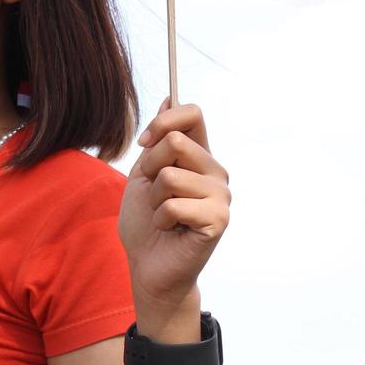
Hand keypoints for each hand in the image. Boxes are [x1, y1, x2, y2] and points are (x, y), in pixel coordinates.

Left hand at [118, 96, 230, 310]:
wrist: (147, 267)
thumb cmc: (145, 223)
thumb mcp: (143, 174)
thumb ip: (158, 140)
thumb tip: (169, 97)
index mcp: (199, 156)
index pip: (192, 113)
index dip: (163, 122)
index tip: (144, 145)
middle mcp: (215, 171)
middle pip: (174, 142)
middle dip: (149, 169)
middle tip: (154, 195)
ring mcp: (221, 195)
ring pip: (170, 175)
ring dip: (154, 199)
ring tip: (164, 216)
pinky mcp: (219, 219)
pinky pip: (173, 204)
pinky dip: (160, 219)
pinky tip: (171, 230)